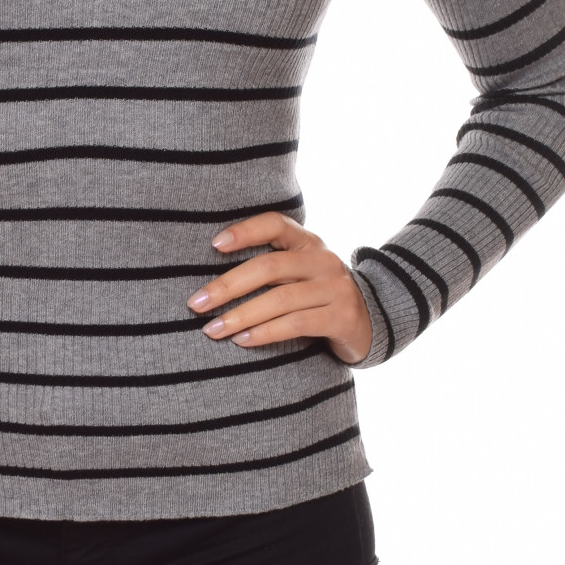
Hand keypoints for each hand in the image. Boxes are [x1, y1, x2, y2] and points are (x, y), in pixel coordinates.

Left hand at [186, 211, 372, 364]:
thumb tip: (208, 279)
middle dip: (227, 286)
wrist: (369, 321)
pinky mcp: (342, 317)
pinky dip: (265, 332)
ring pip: (279, 299)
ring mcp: (335, 287)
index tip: (213, 245)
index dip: (245, 231)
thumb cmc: (315, 293)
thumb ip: (268, 266)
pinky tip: (242, 341)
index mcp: (307, 241)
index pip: (275, 224)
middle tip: (195, 304)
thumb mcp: (297, 271)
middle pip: (269, 267)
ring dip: (240, 316)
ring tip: (212, 330)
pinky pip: (296, 324)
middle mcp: (322, 259)